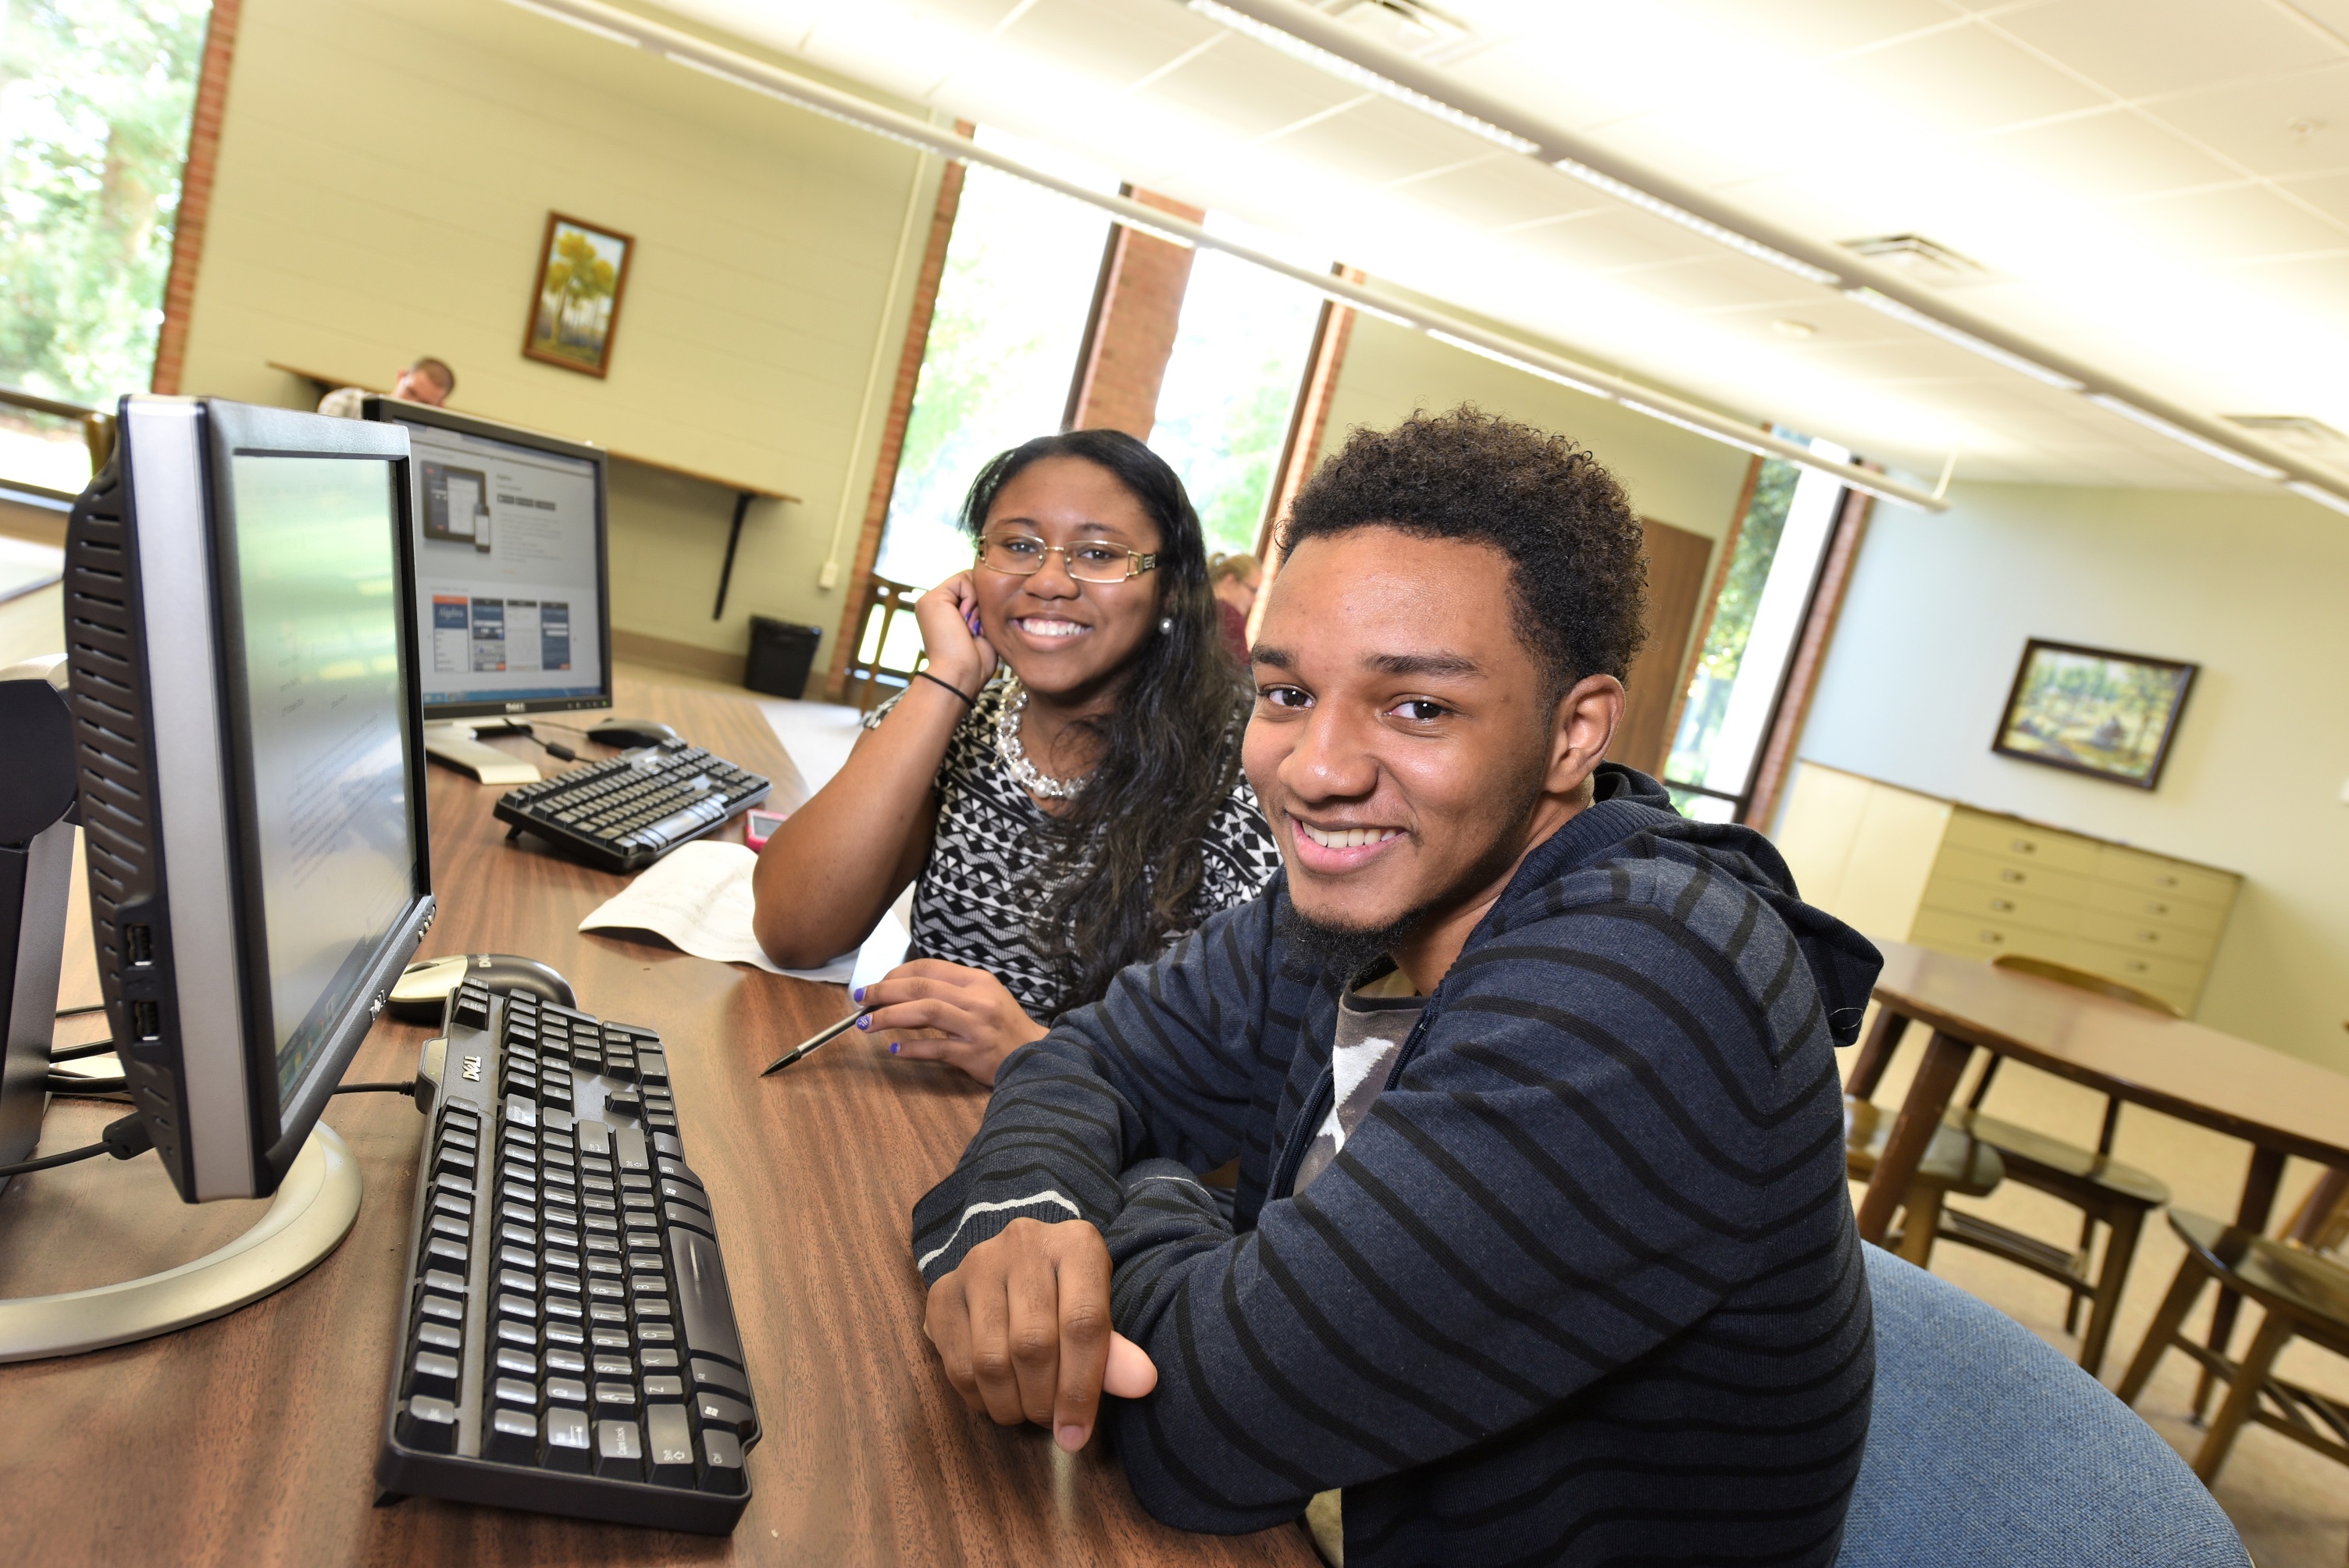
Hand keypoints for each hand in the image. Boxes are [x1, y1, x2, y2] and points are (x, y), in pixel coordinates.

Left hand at [854, 960, 1049, 1084]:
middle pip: (922, 987)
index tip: (876, 984)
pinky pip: (936, 1048)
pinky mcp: (974, 1053)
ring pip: (925, 1011)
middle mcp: (976, 999)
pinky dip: (912, 1048)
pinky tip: (894, 1049)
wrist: (1037, 1056)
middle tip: (861, 998)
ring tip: (866, 1023)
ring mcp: (976, 1026)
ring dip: (890, 1015)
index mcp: (977, 980)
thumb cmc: (1003, 1027)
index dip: (896, 974)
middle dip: (884, 991)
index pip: (928, 968)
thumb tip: (904, 991)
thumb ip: (950, 991)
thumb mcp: (983, 997)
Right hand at [912, 570, 997, 698]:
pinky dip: (972, 600)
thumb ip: (982, 607)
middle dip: (982, 604)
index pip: (972, 591)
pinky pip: (963, 580)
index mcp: (944, 613)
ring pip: (968, 580)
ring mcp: (930, 600)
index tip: (978, 632)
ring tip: (969, 628)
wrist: (960, 675)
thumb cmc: (975, 662)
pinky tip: (964, 622)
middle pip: (972, 583)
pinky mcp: (931, 597)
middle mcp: (934, 605)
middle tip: (974, 630)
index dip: (985, 606)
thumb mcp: (983, 629)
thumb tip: (993, 587)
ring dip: (977, 604)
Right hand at [923, 1217, 1158, 1451]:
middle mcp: (1024, 1243)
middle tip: (1049, 1420)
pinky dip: (979, 1398)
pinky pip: (958, 1365)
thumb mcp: (1098, 1314)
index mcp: (1077, 1244)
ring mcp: (977, 1264)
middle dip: (1042, 1400)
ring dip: (1009, 1404)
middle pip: (1033, 1345)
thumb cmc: (1067, 1297)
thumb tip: (1143, 1383)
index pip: (1083, 1323)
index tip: (1077, 1435)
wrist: (1015, 1264)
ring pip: (991, 1360)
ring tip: (1025, 1410)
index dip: (1081, 1388)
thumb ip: (1115, 1353)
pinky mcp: (943, 1291)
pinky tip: (997, 1397)